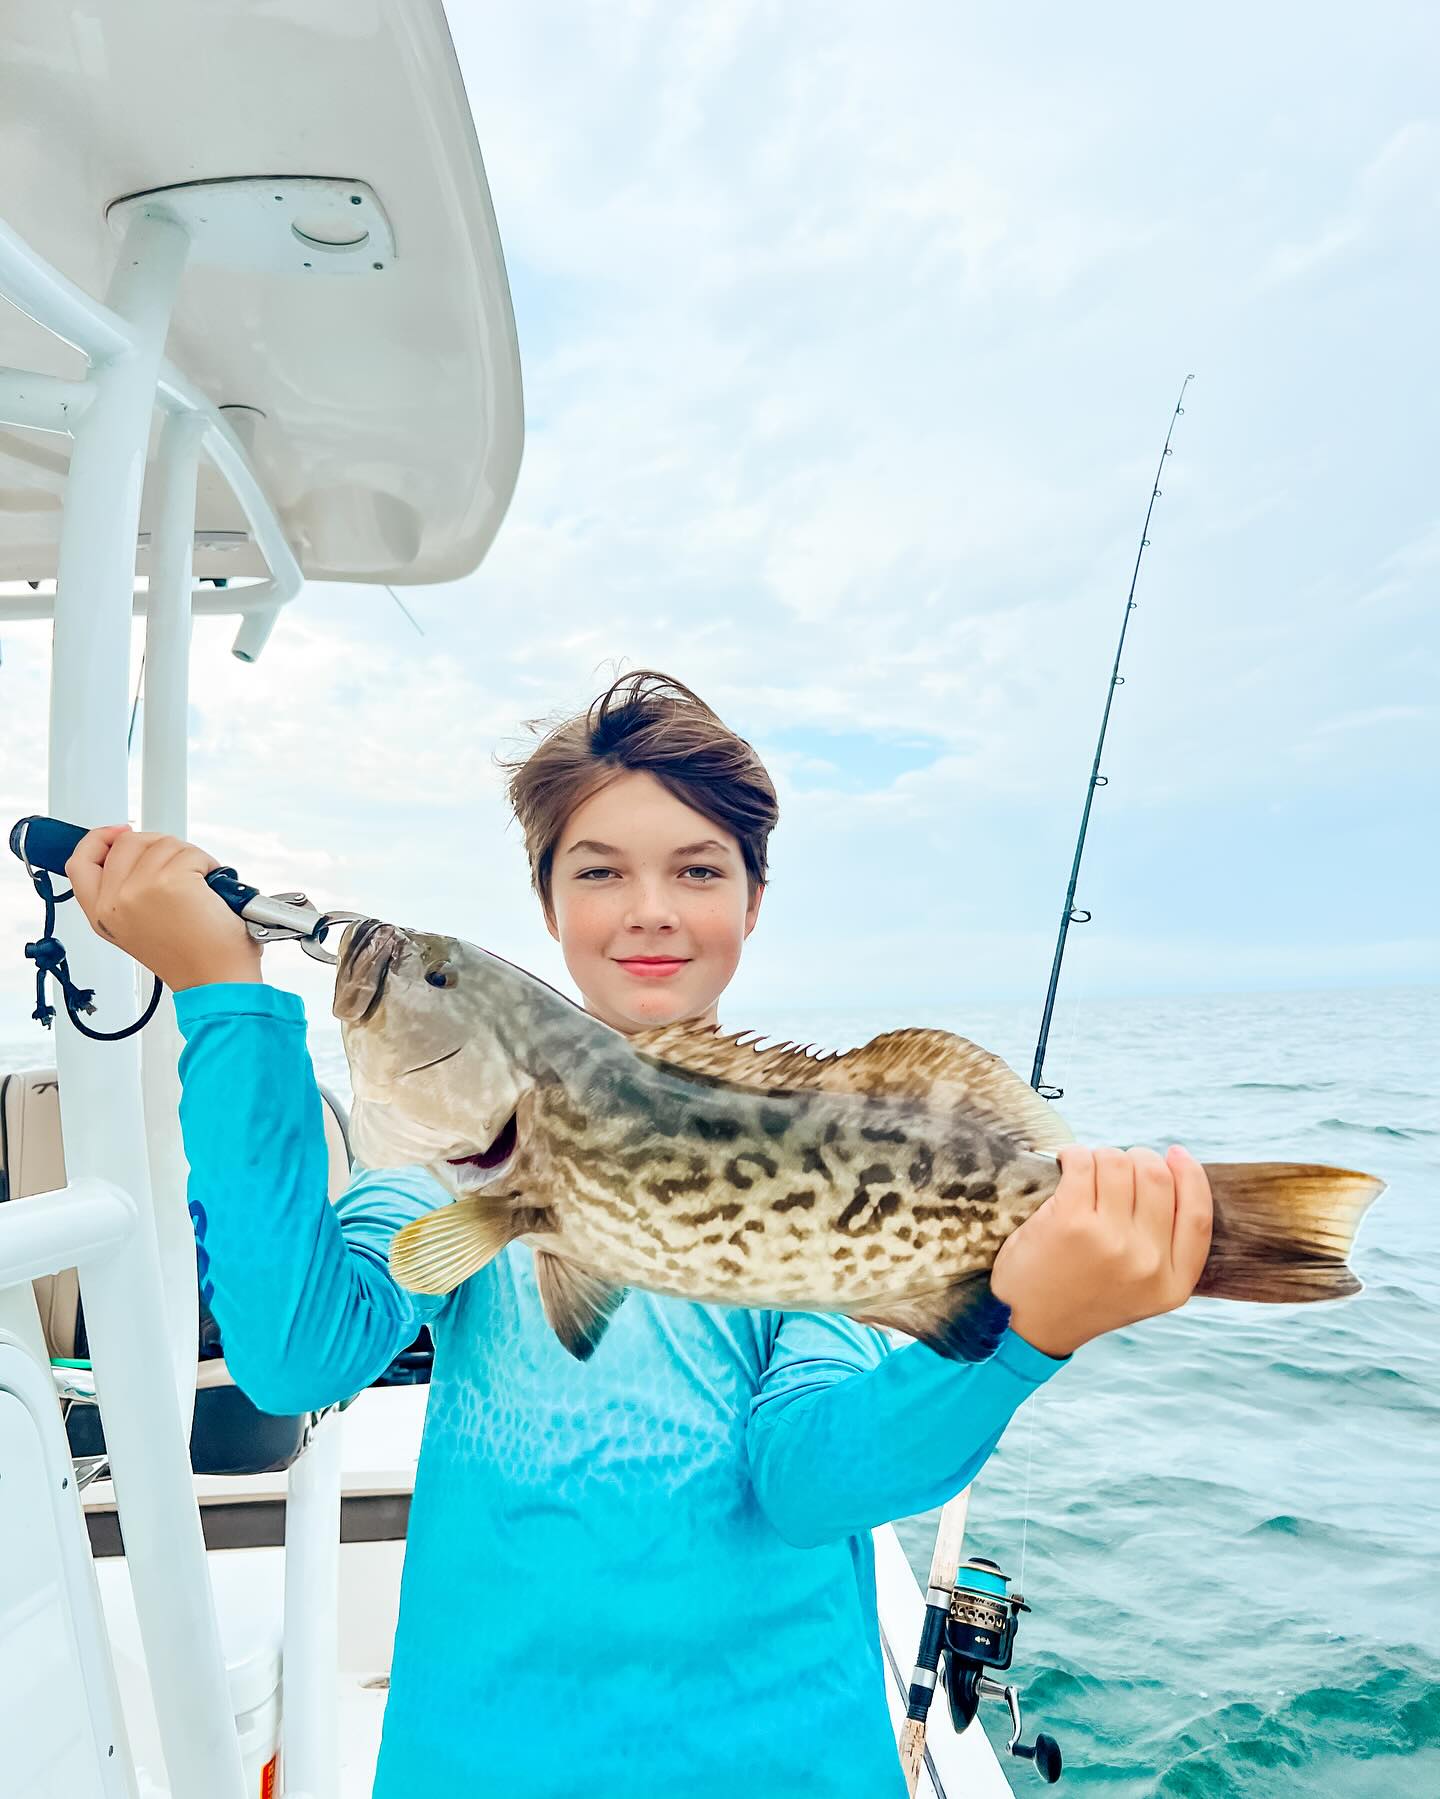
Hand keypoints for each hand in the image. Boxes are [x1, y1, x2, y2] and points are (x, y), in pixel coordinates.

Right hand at [66, 825, 262, 991]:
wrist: (217, 980)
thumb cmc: (192, 958)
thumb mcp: (139, 925)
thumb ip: (124, 890)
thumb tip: (130, 846)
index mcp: (101, 913)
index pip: (80, 861)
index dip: (100, 839)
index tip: (120, 831)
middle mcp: (113, 901)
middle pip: (127, 842)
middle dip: (160, 848)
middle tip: (181, 873)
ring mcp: (138, 889)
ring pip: (162, 843)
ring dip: (189, 858)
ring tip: (198, 890)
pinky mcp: (169, 881)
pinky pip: (191, 852)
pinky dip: (208, 865)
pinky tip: (210, 891)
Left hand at [990, 1145, 1212, 1357]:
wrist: (1028, 1325)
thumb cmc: (1083, 1297)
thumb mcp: (1142, 1290)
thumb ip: (1164, 1248)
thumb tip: (1171, 1175)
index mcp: (1172, 1285)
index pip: (1199, 1216)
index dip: (1191, 1176)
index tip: (1175, 1154)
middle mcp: (1147, 1263)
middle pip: (1157, 1178)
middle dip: (1138, 1159)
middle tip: (1116, 1166)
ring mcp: (1110, 1241)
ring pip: (1119, 1163)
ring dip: (1102, 1156)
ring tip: (1088, 1170)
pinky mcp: (1072, 1221)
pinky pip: (1083, 1162)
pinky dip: (1074, 1154)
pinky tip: (1066, 1164)